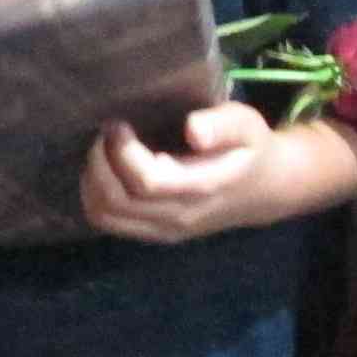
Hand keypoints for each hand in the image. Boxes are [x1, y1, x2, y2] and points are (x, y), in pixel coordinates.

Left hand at [82, 102, 280, 244]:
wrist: (264, 189)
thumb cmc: (251, 149)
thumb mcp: (247, 125)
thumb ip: (222, 125)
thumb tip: (193, 130)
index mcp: (201, 189)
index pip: (145, 182)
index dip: (122, 152)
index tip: (119, 123)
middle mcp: (178, 217)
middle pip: (115, 201)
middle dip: (99, 162)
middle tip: (106, 133)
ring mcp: (164, 230)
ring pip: (105, 216)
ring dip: (93, 180)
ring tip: (103, 150)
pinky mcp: (155, 233)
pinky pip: (109, 222)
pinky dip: (96, 196)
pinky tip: (107, 170)